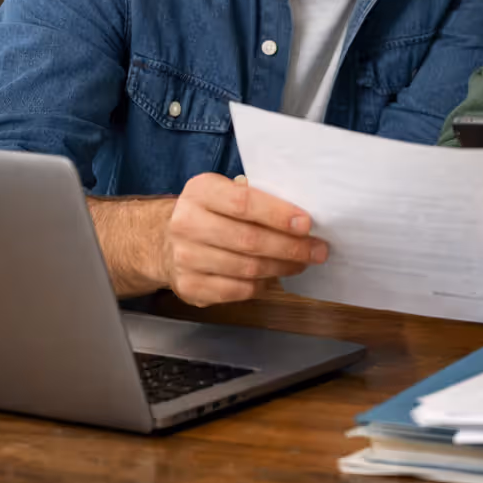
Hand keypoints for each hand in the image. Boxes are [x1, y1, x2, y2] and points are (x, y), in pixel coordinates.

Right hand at [161, 173, 327, 306]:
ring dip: (282, 267)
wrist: (165, 241)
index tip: (307, 224)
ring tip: (302, 262)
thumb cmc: (211, 213)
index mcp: (200, 192)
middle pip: (249, 240)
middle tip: (318, 250)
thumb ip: (257, 197)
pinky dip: (262, 286)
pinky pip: (237, 291)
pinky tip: (275, 276)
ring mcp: (184, 258)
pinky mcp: (189, 287)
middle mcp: (186, 224)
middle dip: (290, 247)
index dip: (278, 215)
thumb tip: (302, 218)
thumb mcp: (225, 191)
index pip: (244, 203)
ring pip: (246, 269)